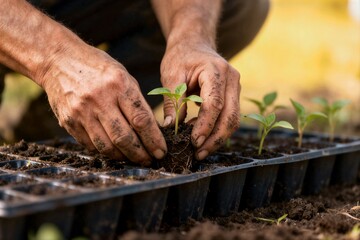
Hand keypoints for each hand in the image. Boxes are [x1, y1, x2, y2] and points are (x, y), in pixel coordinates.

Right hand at [39, 44, 166, 165]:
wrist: (59, 61)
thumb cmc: (97, 67)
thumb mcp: (123, 75)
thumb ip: (136, 102)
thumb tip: (150, 130)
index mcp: (118, 84)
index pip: (141, 120)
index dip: (154, 140)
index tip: (161, 151)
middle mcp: (99, 99)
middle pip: (124, 137)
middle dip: (140, 154)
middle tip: (150, 160)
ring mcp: (81, 112)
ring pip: (106, 146)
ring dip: (123, 157)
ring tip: (134, 159)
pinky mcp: (68, 122)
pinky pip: (90, 145)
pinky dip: (105, 151)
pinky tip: (115, 151)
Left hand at [160, 41, 240, 159]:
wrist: (194, 44)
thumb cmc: (181, 57)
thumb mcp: (171, 75)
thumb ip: (172, 101)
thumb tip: (170, 127)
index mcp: (216, 71)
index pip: (214, 104)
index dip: (205, 125)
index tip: (193, 142)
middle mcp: (232, 79)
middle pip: (231, 116)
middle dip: (215, 138)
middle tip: (198, 154)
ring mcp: (235, 87)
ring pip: (234, 120)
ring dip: (218, 138)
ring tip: (200, 151)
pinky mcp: (233, 95)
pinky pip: (230, 117)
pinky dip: (218, 130)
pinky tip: (203, 139)